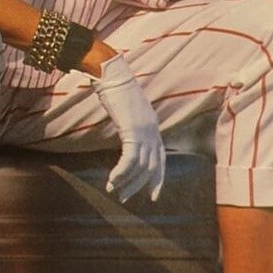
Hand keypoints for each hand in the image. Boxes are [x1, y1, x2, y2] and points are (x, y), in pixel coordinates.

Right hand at [92, 54, 164, 203]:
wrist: (111, 74)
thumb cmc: (114, 89)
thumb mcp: (126, 111)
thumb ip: (130, 125)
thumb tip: (126, 136)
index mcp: (153, 127)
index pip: (161, 160)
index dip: (157, 180)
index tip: (153, 197)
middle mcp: (153, 131)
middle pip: (151, 167)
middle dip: (137, 186)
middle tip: (124, 198)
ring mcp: (145, 130)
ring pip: (140, 167)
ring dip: (126, 182)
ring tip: (113, 190)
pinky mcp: (133, 130)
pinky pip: (129, 160)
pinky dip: (121, 173)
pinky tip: (111, 180)